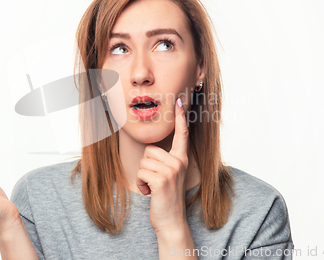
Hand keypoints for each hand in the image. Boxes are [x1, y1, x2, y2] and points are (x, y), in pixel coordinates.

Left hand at [136, 97, 188, 234]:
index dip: (179, 118)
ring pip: (143, 161)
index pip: (182, 135)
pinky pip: (141, 172)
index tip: (178, 101)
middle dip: (146, 166)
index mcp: (181, 160)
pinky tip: (151, 193)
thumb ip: (165, 162)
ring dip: (143, 177)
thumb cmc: (166, 198)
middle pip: (150, 150)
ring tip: (154, 188)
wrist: (171, 221)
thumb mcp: (169, 176)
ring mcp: (172, 171)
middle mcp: (179, 163)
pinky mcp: (162, 180)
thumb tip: (151, 150)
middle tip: (156, 182)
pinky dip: (141, 184)